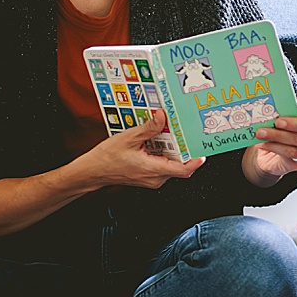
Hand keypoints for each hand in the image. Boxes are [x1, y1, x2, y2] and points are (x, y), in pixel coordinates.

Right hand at [86, 111, 204, 188]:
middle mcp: (155, 178)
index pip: (183, 170)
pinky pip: (162, 167)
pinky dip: (163, 155)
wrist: (93, 171)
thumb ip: (149, 128)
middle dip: (183, 150)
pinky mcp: (148, 177)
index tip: (203, 152)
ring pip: (171, 166)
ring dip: (172, 151)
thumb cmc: (107, 158)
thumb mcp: (129, 138)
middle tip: (183, 133)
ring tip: (167, 135)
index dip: (195, 161)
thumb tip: (162, 116)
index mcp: (153, 169)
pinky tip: (156, 143)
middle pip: (179, 166)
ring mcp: (152, 180)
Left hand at [246, 106, 296, 185]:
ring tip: (261, 134)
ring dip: (275, 140)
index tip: (280, 119)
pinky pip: (287, 156)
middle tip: (268, 127)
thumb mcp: (280, 123)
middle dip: (283, 132)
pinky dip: (273, 148)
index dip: (296, 122)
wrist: (272, 154)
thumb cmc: (279, 135)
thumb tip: (275, 109)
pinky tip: (262, 144)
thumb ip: (283, 116)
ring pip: (294, 149)